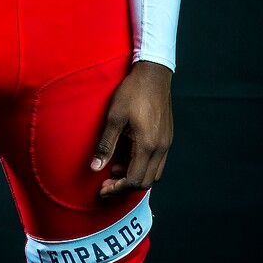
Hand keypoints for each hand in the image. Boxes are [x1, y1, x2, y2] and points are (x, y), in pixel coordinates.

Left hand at [90, 61, 172, 197]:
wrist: (153, 74)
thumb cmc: (133, 92)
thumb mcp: (114, 117)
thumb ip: (106, 144)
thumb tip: (95, 167)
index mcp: (147, 145)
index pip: (134, 180)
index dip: (117, 188)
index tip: (103, 189)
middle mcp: (160, 148)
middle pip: (145, 182)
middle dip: (125, 186)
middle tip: (107, 182)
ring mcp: (166, 143)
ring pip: (153, 173)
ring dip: (135, 176)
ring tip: (115, 168)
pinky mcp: (167, 137)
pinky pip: (157, 162)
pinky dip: (142, 165)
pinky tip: (128, 156)